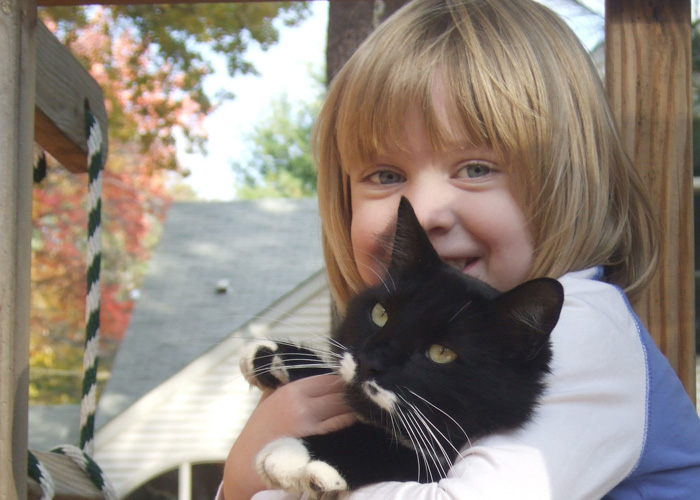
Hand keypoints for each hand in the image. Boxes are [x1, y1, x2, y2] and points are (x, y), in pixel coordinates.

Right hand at [222, 375, 355, 499]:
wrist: (247, 465)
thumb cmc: (259, 432)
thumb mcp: (268, 400)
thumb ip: (286, 383)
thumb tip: (308, 370)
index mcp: (291, 391)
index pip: (328, 379)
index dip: (342, 381)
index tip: (351, 383)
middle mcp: (302, 406)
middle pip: (339, 392)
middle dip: (352, 393)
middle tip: (364, 394)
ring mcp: (311, 426)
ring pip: (345, 409)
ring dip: (356, 407)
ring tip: (365, 405)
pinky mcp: (318, 443)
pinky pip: (342, 426)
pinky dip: (351, 421)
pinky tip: (358, 420)